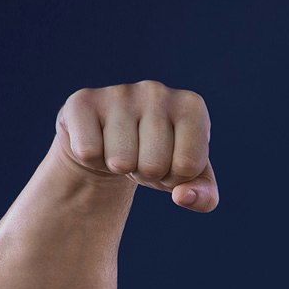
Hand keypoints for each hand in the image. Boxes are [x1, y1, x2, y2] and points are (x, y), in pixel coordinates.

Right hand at [53, 80, 217, 211]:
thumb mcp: (190, 180)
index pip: (188, 166)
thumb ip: (204, 196)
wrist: (113, 141)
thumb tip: (183, 196)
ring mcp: (120, 92)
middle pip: (154, 166)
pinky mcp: (83, 100)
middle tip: (142, 156)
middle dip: (148, 173)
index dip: (176, 177)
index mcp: (192, 107)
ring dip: (121, 167)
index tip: (170, 160)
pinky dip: (93, 159)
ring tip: (123, 149)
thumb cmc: (161, 158)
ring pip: (121, 162)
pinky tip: (100, 141)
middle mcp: (157, 92)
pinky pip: (88, 152)